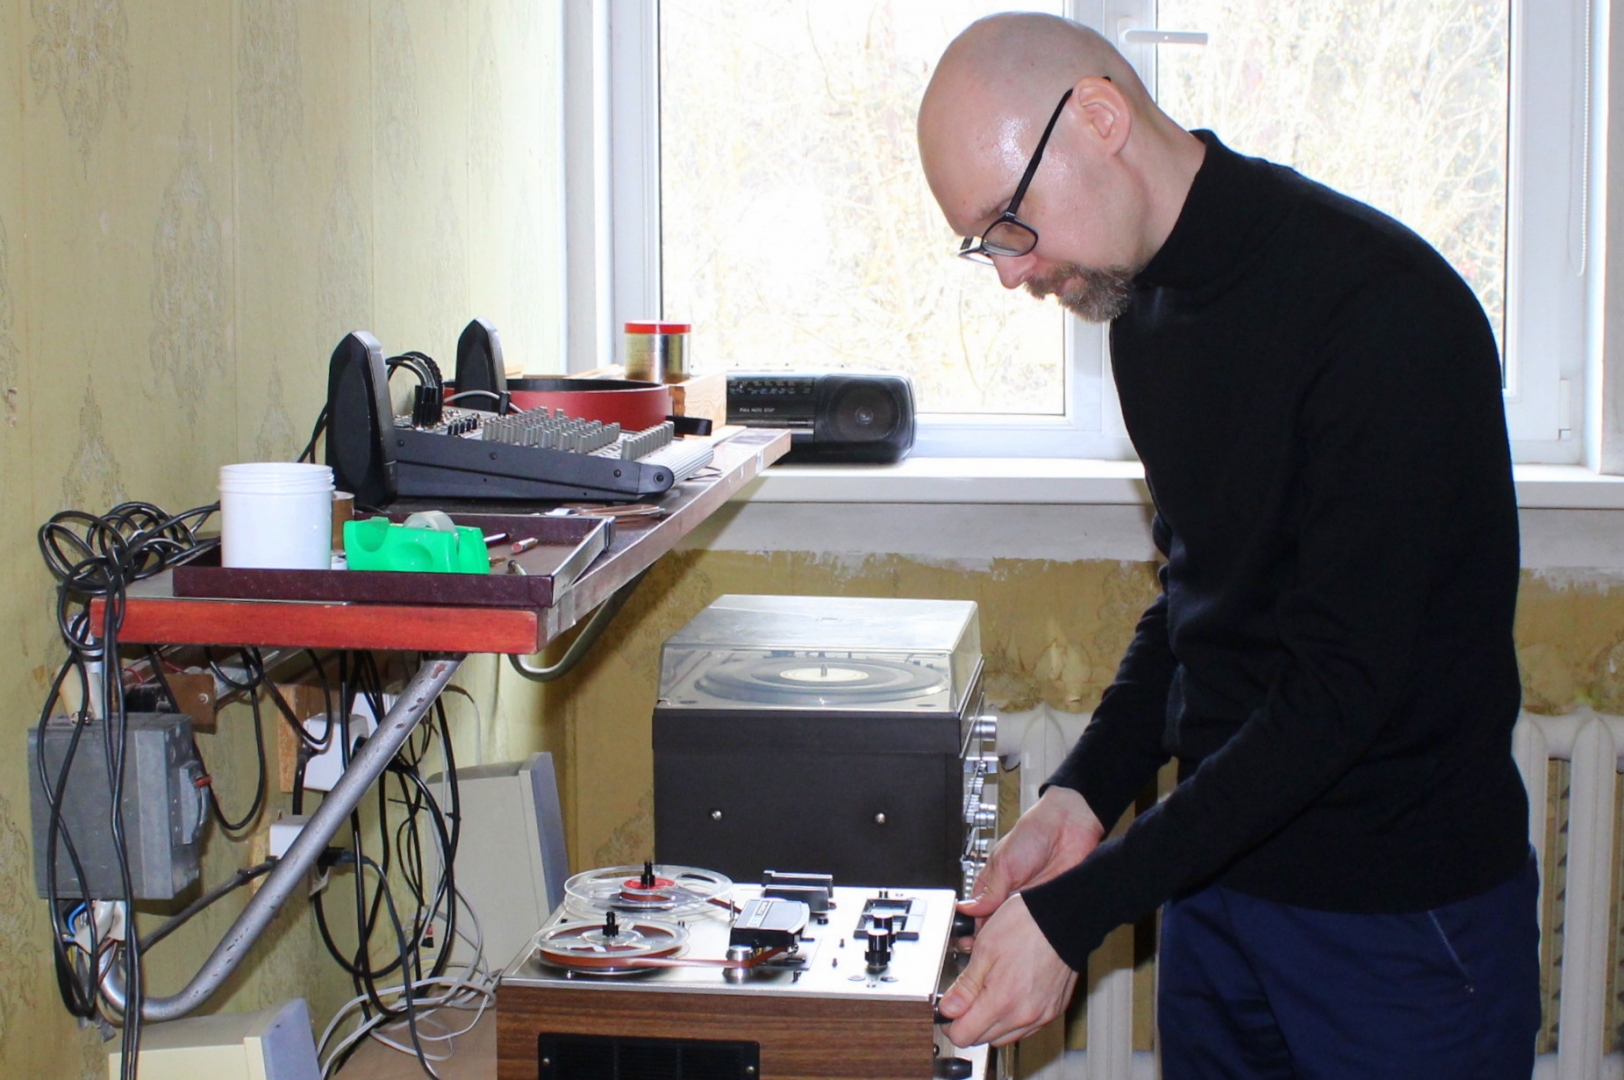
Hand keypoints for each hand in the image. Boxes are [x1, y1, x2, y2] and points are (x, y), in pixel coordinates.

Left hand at [938, 893, 1079, 1046]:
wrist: (1063, 917)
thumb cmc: (1026, 925)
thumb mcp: (984, 949)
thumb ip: (965, 986)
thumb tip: (948, 1009)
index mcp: (1003, 1001)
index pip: (964, 1036)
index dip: (949, 1023)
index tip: (948, 1009)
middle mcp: (1024, 1015)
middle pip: (983, 1039)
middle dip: (969, 1022)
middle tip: (966, 996)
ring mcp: (1042, 1016)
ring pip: (1005, 1037)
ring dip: (991, 1023)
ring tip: (988, 993)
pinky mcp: (1054, 1011)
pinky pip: (1026, 1028)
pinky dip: (1012, 1018)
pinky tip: (1009, 996)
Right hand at [958, 786, 1102, 944]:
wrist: (1070, 825)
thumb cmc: (1035, 833)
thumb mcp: (1004, 862)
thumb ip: (988, 890)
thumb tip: (968, 910)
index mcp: (996, 883)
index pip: (980, 914)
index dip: (977, 929)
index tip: (972, 942)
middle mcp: (1013, 895)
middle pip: (1000, 925)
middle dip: (996, 937)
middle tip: (992, 949)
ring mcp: (1033, 903)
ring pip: (1021, 928)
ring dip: (1017, 935)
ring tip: (1012, 944)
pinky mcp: (1052, 906)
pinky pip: (1043, 924)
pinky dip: (1039, 931)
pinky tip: (1033, 936)